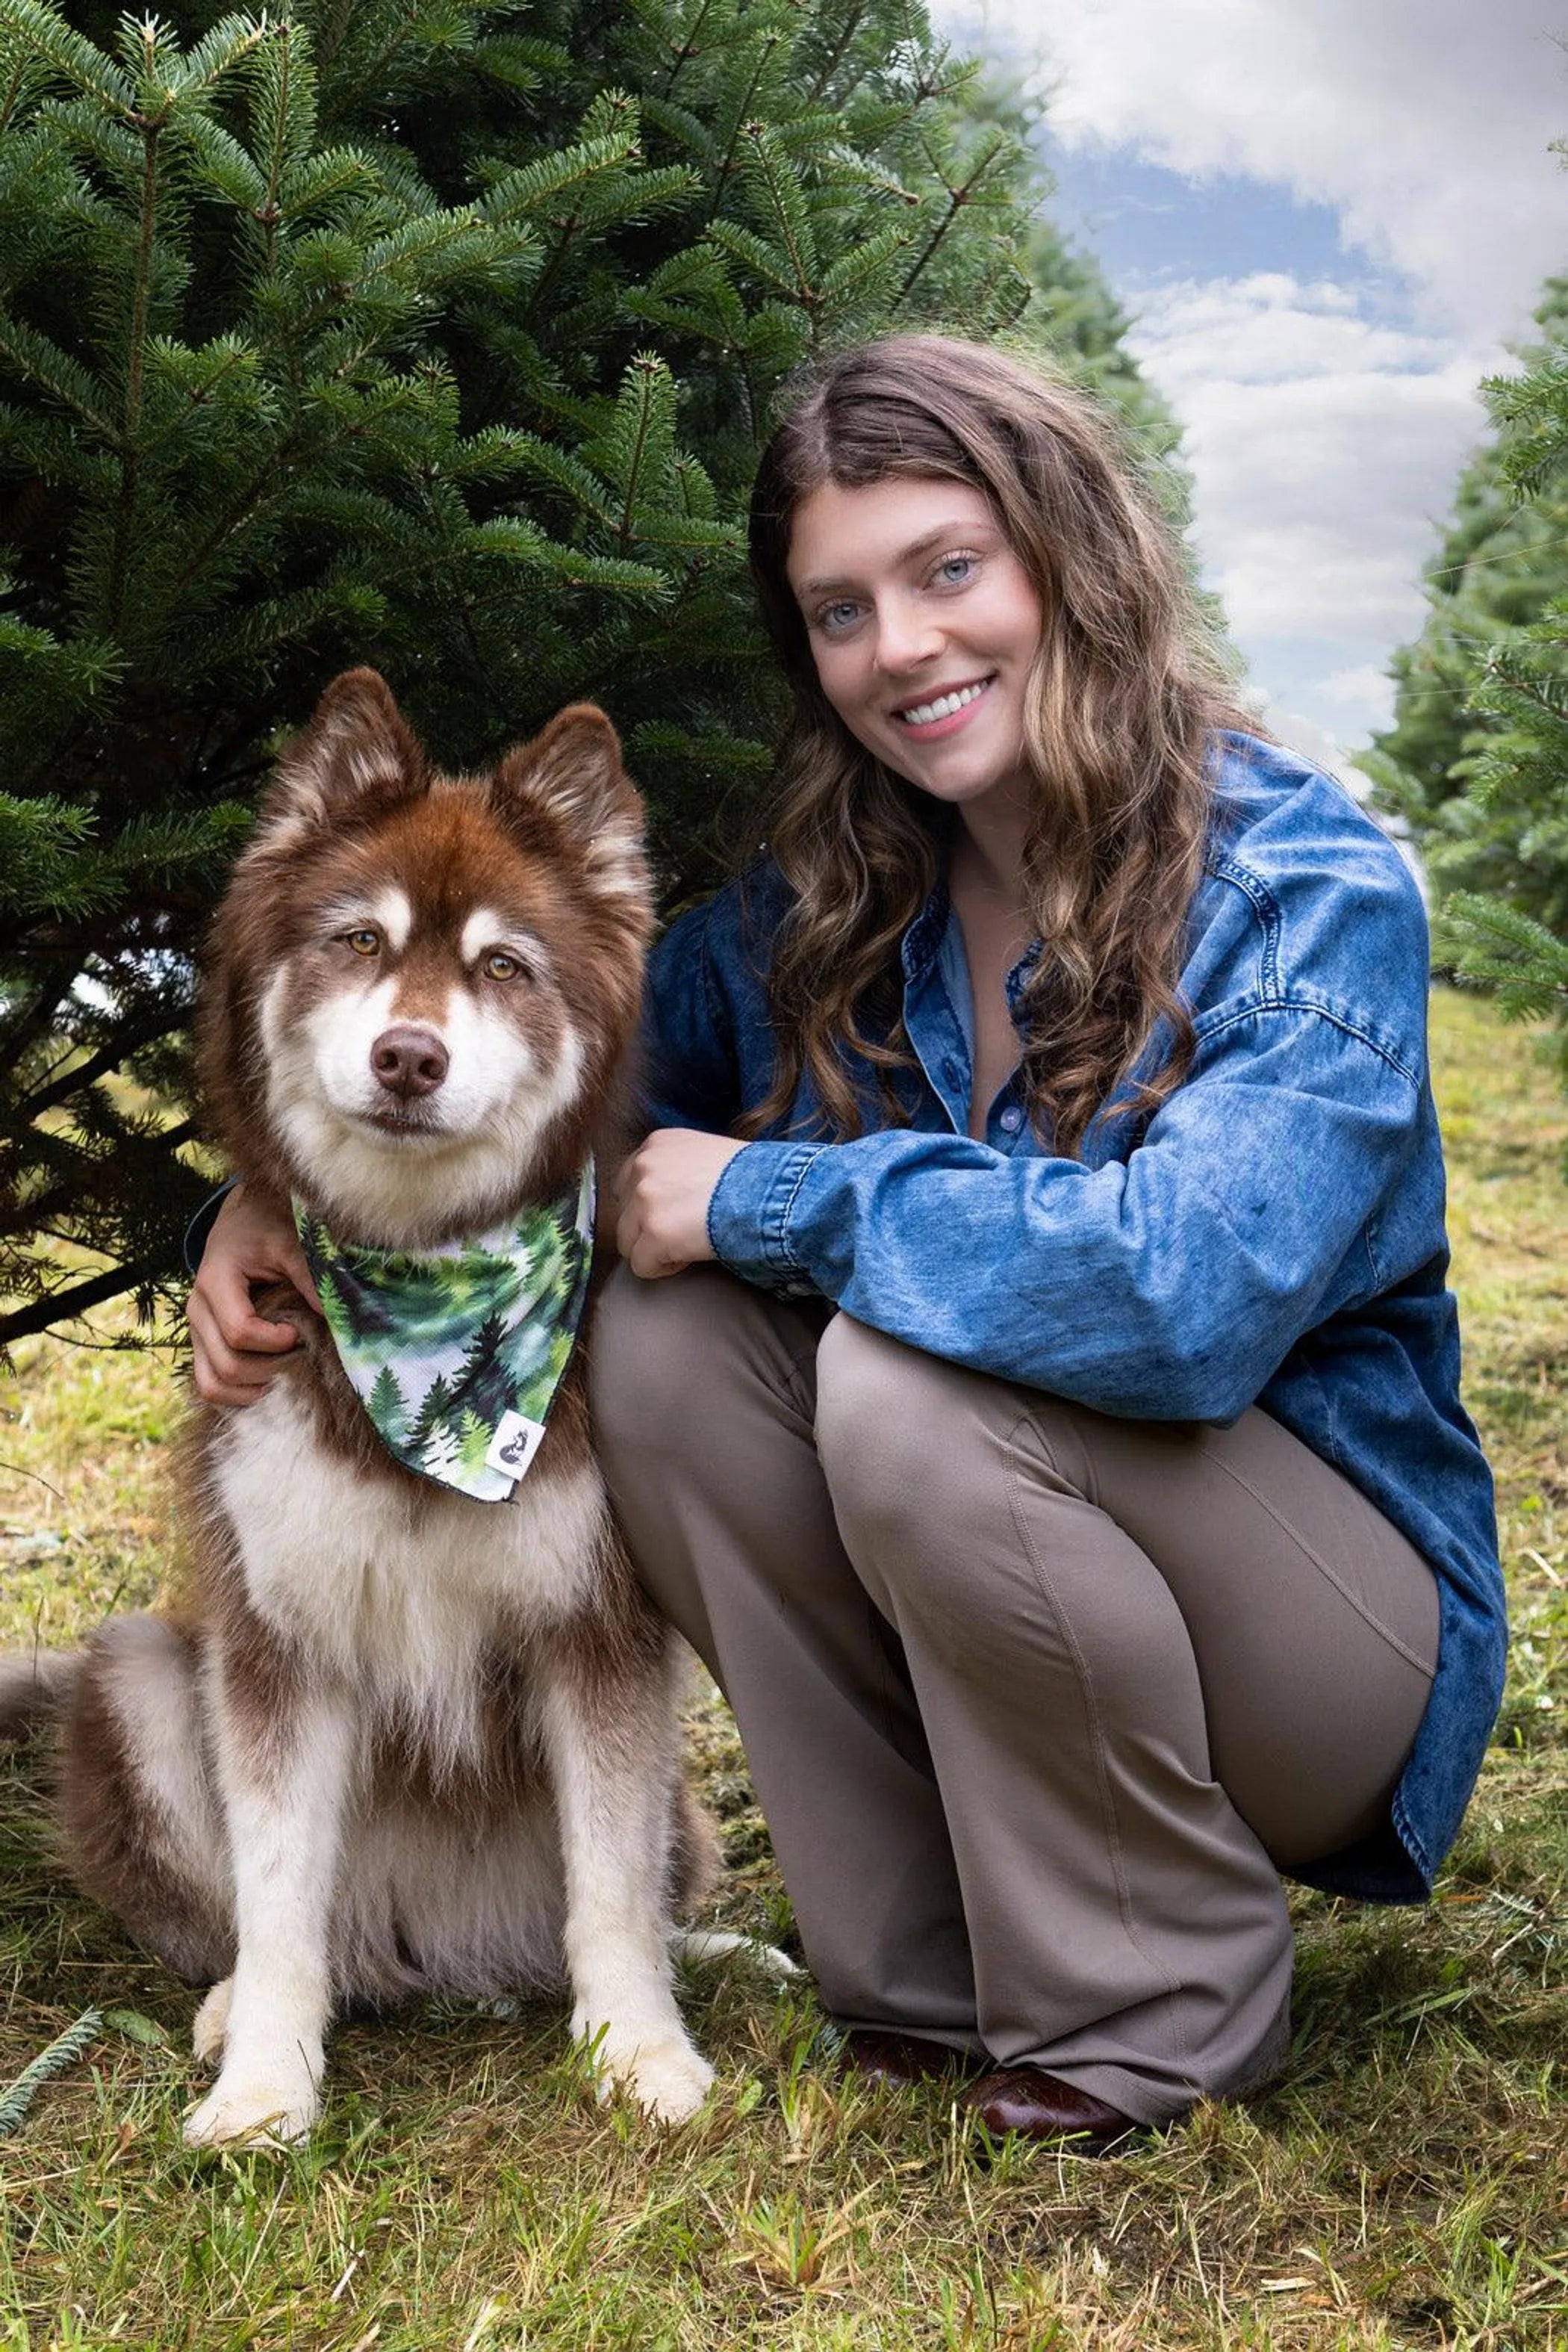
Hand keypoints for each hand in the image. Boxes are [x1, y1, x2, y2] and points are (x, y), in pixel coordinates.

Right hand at [188, 1182, 322, 1406]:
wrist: (239, 1222)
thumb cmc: (265, 1228)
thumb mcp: (288, 1241)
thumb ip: (308, 1275)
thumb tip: (333, 1316)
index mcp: (215, 1281)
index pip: (240, 1331)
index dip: (276, 1342)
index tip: (299, 1331)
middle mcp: (198, 1310)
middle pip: (227, 1366)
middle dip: (269, 1370)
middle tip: (298, 1356)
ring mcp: (196, 1330)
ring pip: (212, 1384)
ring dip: (251, 1389)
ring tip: (284, 1374)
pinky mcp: (201, 1343)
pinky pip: (208, 1384)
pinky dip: (236, 1394)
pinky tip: (267, 1383)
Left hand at [614, 1130, 744, 1279]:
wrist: (769, 1191)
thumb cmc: (752, 1175)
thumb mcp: (707, 1153)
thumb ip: (678, 1167)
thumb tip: (670, 1195)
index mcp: (656, 1144)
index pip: (627, 1181)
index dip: (648, 1204)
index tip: (673, 1213)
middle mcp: (643, 1166)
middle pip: (623, 1212)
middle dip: (647, 1228)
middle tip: (682, 1232)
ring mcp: (645, 1200)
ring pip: (627, 1241)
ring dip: (653, 1249)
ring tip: (686, 1245)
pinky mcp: (654, 1233)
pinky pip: (640, 1265)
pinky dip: (662, 1268)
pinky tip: (688, 1256)